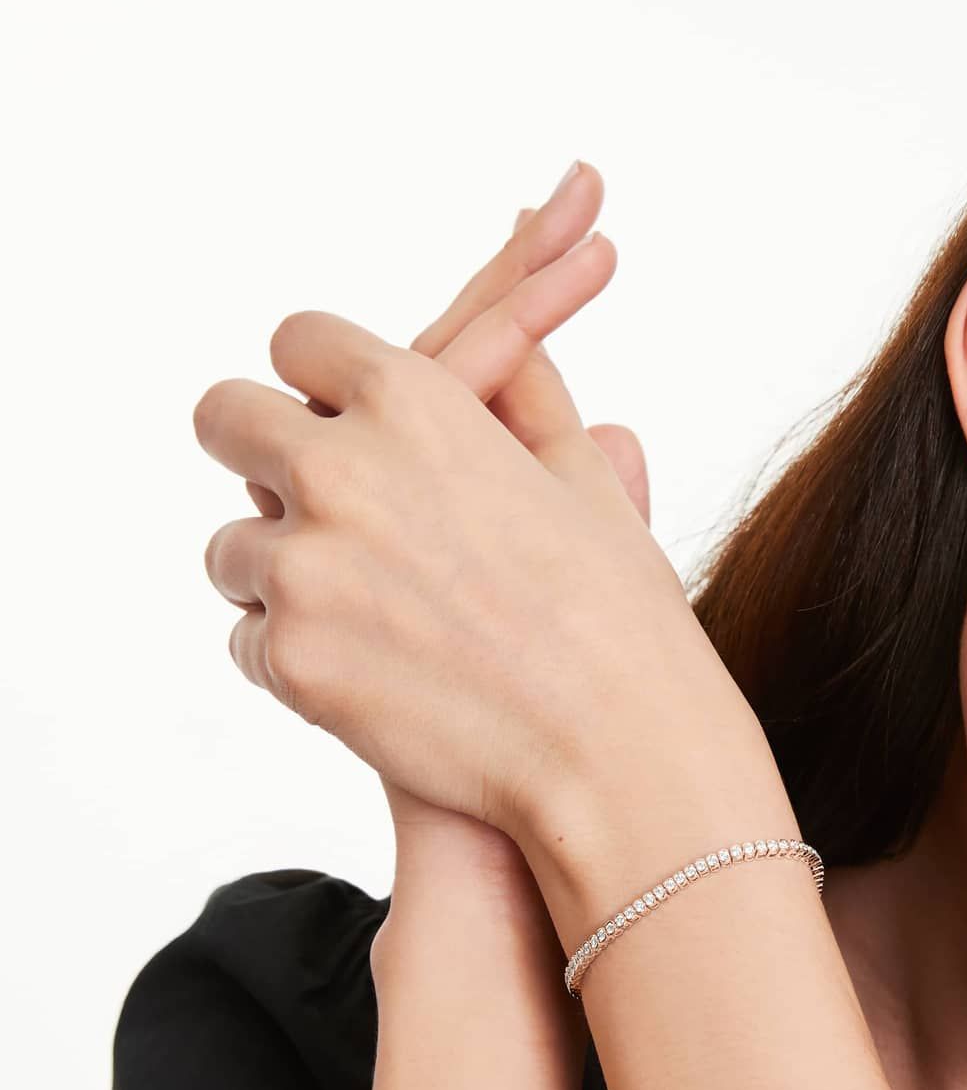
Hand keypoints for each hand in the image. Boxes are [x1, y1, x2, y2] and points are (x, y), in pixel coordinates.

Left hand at [194, 168, 780, 930]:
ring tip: (370, 617)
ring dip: (280, 572)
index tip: (331, 416)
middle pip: (224, 418)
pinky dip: (295, 657)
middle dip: (256, 451)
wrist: (618, 748)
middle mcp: (340, 468)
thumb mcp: (583, 480)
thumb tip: (512, 354)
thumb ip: (531, 399)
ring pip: (233, 547)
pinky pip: (247, 642)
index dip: (318, 378)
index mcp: (416, 403)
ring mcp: (304, 567)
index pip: (299, 340)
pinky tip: (375, 676)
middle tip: (304, 501)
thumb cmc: (619, 615)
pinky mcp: (289, 658)